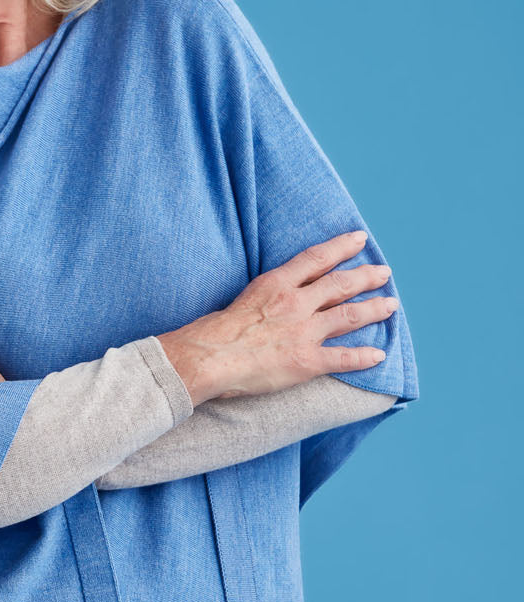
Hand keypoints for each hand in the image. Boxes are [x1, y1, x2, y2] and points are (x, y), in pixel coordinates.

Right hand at [157, 230, 398, 406]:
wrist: (210, 357)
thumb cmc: (214, 331)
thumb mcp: (241, 297)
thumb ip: (265, 295)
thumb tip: (274, 298)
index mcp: (278, 284)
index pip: (317, 258)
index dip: (341, 247)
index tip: (359, 239)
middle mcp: (297, 303)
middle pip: (340, 284)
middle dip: (366, 276)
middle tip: (383, 272)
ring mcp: (304, 332)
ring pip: (349, 316)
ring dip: (374, 309)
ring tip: (390, 305)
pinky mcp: (307, 361)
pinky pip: (343, 358)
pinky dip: (363, 357)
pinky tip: (378, 356)